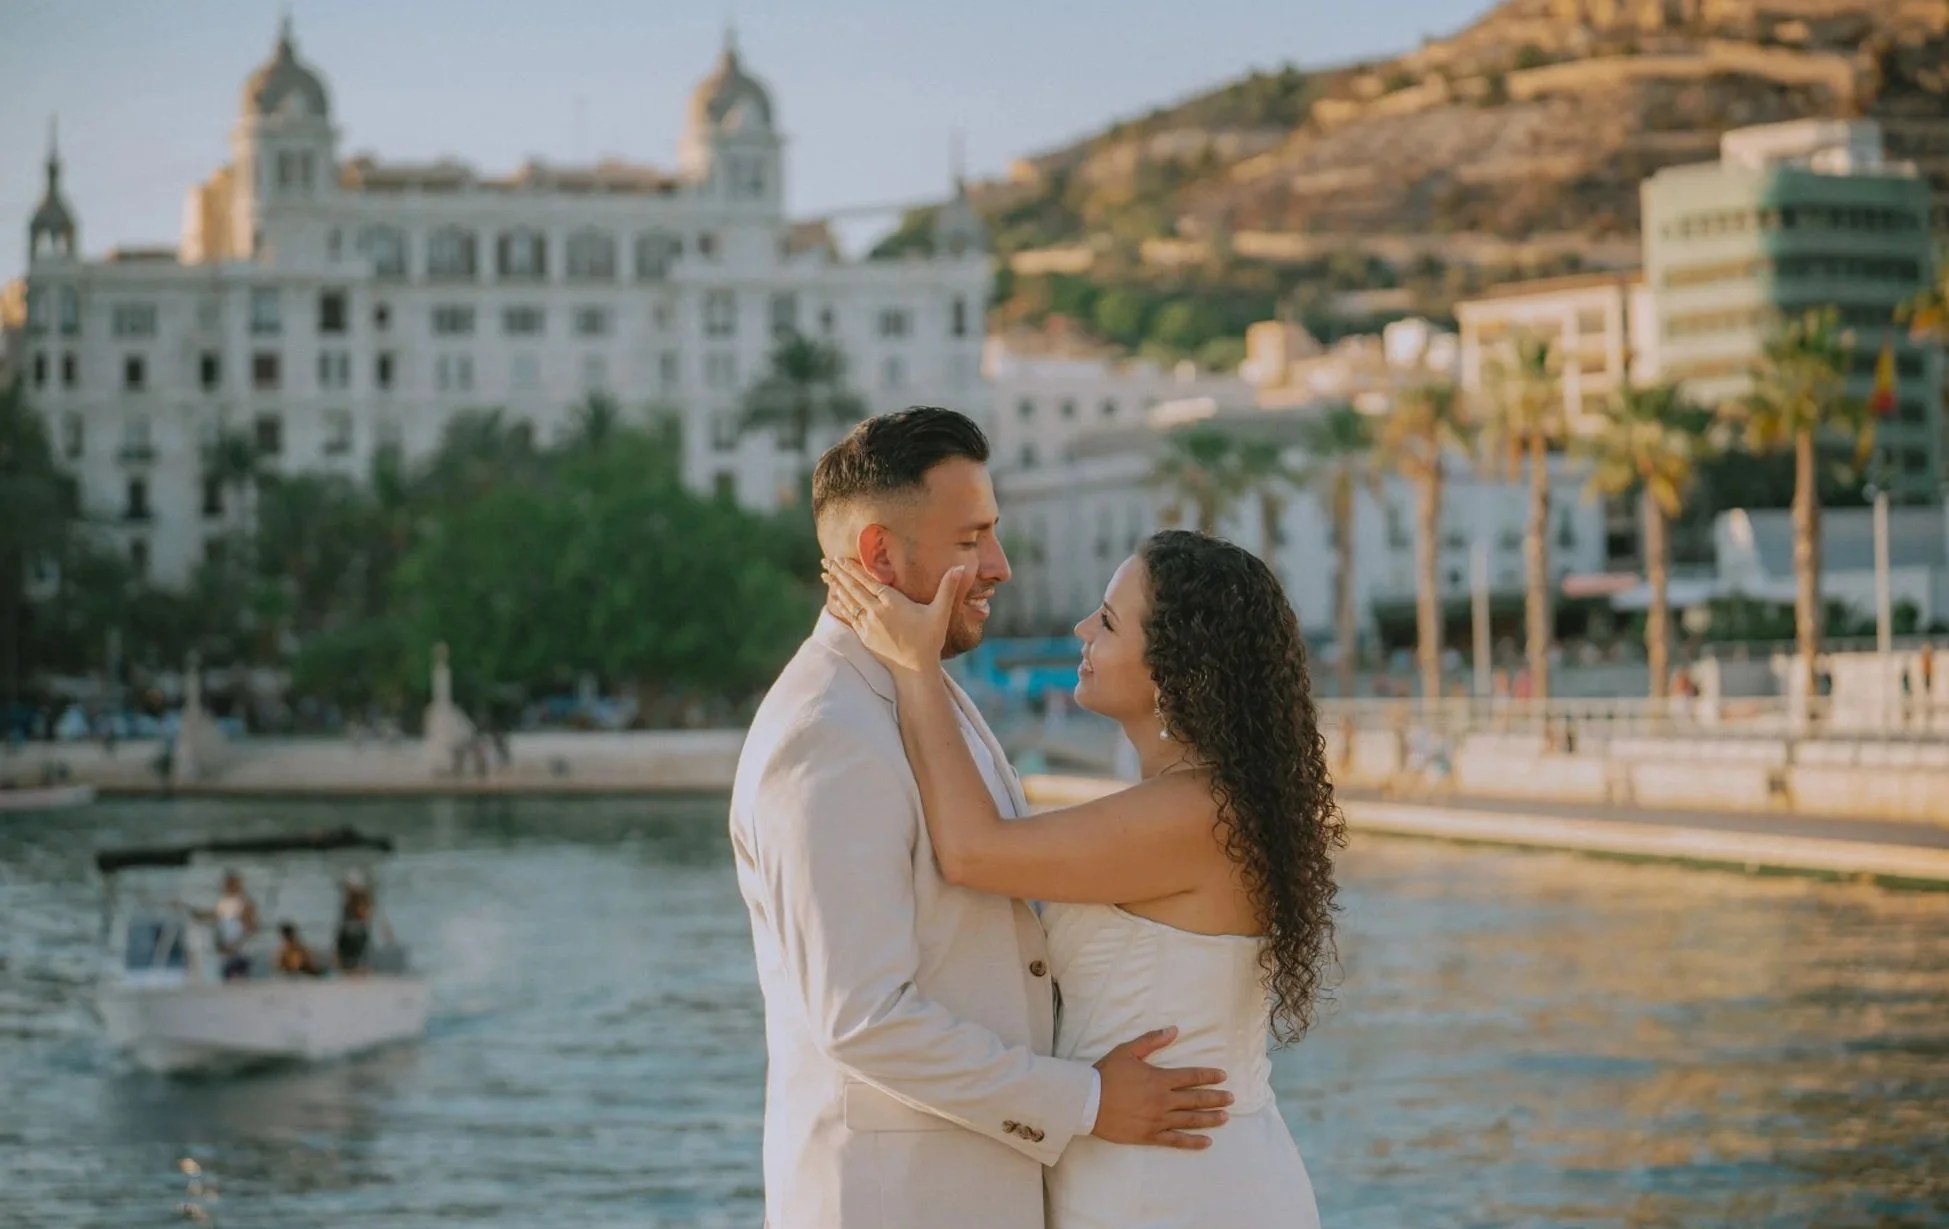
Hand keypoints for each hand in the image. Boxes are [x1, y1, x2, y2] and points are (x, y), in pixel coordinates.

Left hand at [821, 557, 969, 675]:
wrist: (914, 669)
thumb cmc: (929, 640)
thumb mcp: (940, 613)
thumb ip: (948, 588)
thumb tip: (960, 567)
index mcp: (892, 603)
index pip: (868, 581)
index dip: (854, 569)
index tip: (841, 558)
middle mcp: (876, 612)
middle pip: (854, 588)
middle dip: (840, 573)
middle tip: (827, 560)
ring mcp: (868, 625)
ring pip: (848, 601)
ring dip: (837, 586)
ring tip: (826, 574)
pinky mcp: (864, 636)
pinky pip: (849, 616)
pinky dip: (840, 604)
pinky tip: (834, 597)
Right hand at [1090, 1026, 1230, 1149]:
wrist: (1087, 1101)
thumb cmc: (1107, 1074)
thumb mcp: (1128, 1051)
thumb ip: (1152, 1040)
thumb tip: (1174, 1029)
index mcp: (1160, 1079)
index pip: (1191, 1076)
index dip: (1209, 1075)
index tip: (1223, 1076)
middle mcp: (1163, 1100)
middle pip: (1196, 1099)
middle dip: (1216, 1098)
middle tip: (1232, 1098)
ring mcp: (1158, 1120)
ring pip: (1190, 1120)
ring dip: (1210, 1119)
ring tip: (1225, 1118)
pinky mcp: (1149, 1135)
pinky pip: (1175, 1141)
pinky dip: (1192, 1142)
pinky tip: (1206, 1142)